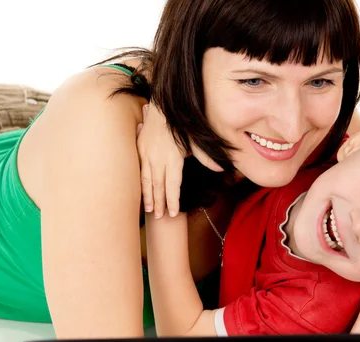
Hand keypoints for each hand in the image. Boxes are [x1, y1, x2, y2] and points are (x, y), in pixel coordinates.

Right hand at [137, 104, 222, 218]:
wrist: (162, 106)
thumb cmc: (181, 123)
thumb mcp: (196, 138)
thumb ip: (206, 156)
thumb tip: (220, 169)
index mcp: (172, 158)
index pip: (172, 185)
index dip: (172, 200)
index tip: (172, 214)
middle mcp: (157, 159)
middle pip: (158, 186)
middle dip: (160, 203)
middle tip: (160, 217)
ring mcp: (146, 154)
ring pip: (146, 180)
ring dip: (148, 196)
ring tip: (150, 210)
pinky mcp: (140, 148)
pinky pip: (139, 170)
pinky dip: (139, 183)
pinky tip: (140, 191)